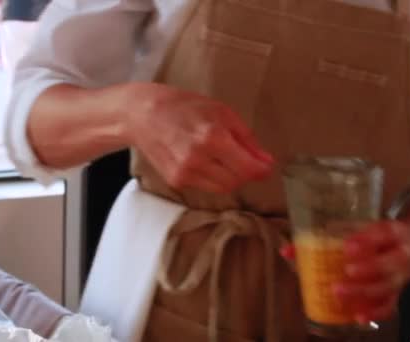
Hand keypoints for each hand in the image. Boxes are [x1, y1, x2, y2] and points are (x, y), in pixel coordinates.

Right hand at [123, 83, 272, 193]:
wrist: (143, 114)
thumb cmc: (183, 107)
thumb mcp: (222, 112)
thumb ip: (247, 139)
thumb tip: (266, 161)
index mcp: (213, 137)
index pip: (248, 168)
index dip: (262, 170)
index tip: (266, 167)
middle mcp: (198, 159)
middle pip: (237, 181)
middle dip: (244, 172)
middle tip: (241, 158)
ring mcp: (185, 173)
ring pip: (222, 188)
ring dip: (228, 177)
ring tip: (220, 157)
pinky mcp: (176, 181)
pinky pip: (205, 186)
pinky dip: (210, 177)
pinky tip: (201, 160)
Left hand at [280, 220, 409, 322]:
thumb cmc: (377, 236)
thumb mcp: (361, 228)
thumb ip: (326, 236)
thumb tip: (286, 250)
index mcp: (391, 232)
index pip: (382, 233)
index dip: (366, 240)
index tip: (347, 246)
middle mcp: (400, 254)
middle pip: (388, 263)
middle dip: (367, 268)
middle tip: (346, 271)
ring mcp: (401, 276)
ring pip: (387, 286)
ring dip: (363, 292)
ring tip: (338, 292)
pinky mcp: (398, 292)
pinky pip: (390, 304)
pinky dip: (375, 312)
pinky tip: (357, 316)